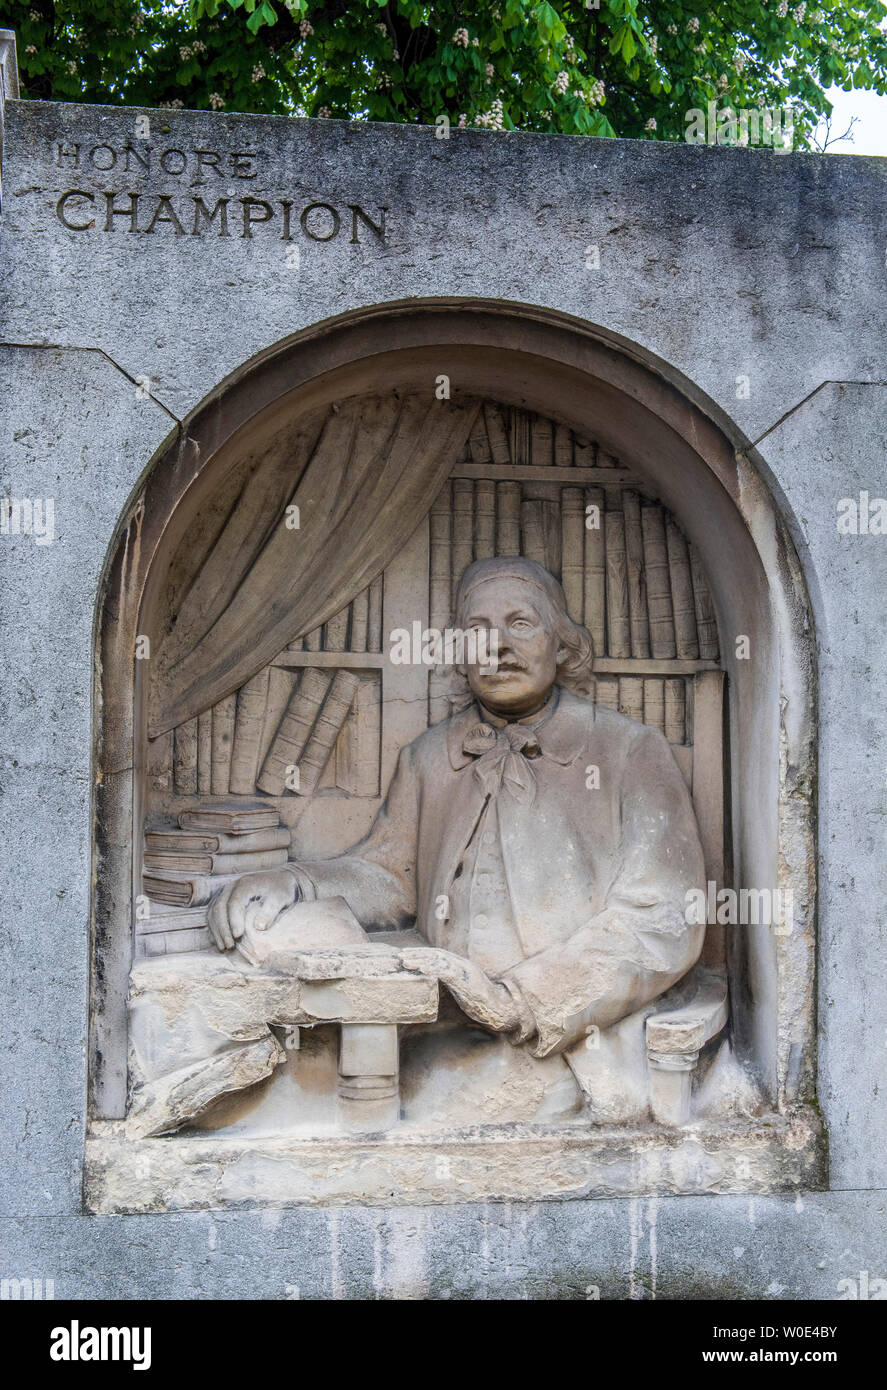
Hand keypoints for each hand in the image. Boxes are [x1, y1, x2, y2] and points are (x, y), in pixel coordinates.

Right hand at [208, 869, 299, 951]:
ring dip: (216, 930)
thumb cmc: (281, 891)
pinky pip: (213, 913)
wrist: (278, 880)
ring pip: (213, 911)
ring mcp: (226, 892)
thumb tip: (259, 927)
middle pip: (220, 907)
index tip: (238, 936)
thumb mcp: (281, 899)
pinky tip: (219, 941)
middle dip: (223, 928)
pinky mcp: (223, 899)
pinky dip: (214, 928)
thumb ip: (270, 911)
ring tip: (223, 948)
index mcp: (245, 884)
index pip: (234, 902)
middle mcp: (232, 887)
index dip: (234, 920)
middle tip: (230, 946)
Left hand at [399, 947, 521, 1033]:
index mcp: (459, 965)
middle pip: (435, 954)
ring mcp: (463, 970)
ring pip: (438, 960)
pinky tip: (421, 969)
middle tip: (399, 955)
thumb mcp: (461, 988)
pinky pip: (445, 971)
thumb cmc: (479, 999)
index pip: (436, 955)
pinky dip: (432, 968)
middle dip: (416, 954)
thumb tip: (435, 984)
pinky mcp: (464, 978)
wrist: (497, 1006)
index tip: (406, 955)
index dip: (421, 954)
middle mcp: (460, 964)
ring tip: (405, 961)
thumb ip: (450, 982)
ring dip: (420, 959)